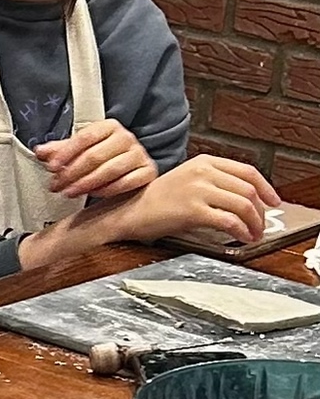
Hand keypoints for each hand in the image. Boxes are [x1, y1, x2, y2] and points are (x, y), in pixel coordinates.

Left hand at [36, 117, 156, 204]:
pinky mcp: (148, 172)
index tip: (51, 167)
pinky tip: (93, 194)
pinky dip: (107, 190)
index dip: (65, 153)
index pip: (85, 137)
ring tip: (69, 192)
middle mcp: (126, 138)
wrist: (128, 168)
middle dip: (71, 173)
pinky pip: (126, 183)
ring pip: (110, 170)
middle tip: (56, 185)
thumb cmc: (101, 156)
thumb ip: (59, 150)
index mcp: (109, 127)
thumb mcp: (78, 150)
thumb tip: (39, 151)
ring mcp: (139, 155)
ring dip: (85, 184)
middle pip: (95, 156)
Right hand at [116, 153, 279, 248]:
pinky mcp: (192, 210)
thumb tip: (243, 199)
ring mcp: (197, 190)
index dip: (266, 188)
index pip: (247, 171)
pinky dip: (241, 231)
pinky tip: (241, 237)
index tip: (272, 201)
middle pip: (248, 190)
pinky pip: (229, 221)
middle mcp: (202, 172)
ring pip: (243, 205)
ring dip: (254, 223)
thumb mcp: (186, 180)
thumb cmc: (154, 201)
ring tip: (253, 233)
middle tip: (261, 225)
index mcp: (204, 162)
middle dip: (261, 211)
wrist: (127, 212)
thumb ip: (213, 182)